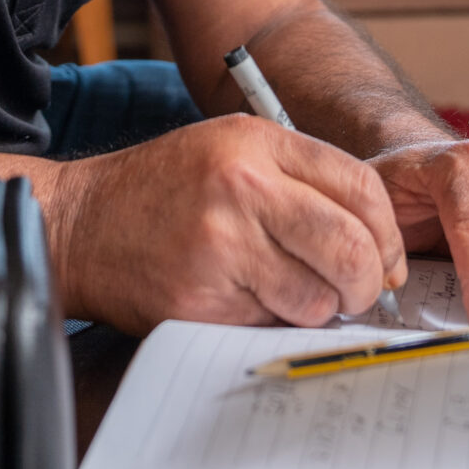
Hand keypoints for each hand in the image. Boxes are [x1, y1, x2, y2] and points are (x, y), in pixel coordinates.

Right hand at [46, 116, 409, 334]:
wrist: (79, 224)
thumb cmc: (163, 189)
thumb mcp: (231, 150)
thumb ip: (303, 179)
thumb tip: (379, 243)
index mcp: (256, 144)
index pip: (363, 190)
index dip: (389, 235)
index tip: (388, 260)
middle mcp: (242, 189)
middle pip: (351, 249)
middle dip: (367, 284)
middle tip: (358, 294)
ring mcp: (219, 247)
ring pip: (316, 299)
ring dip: (316, 308)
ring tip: (287, 292)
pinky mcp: (199, 300)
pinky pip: (269, 324)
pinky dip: (269, 321)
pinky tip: (242, 299)